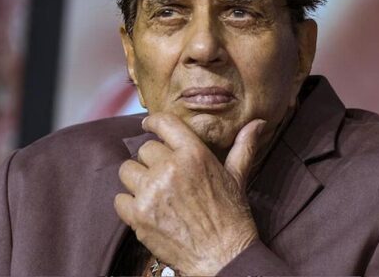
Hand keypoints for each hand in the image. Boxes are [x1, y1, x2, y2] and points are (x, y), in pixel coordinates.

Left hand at [114, 113, 266, 274]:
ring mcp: (152, 192)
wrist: (224, 257)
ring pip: (127, 170)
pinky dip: (129, 204)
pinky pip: (119, 198)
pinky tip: (146, 210)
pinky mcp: (138, 215)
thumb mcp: (238, 177)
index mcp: (194, 154)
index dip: (152, 122)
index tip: (148, 124)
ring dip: (137, 180)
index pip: (164, 123)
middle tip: (164, 176)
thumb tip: (259, 123)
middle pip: (144, 150)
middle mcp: (171, 168)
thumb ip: (243, 146)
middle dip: (152, 161)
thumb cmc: (232, 217)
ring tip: (154, 193)